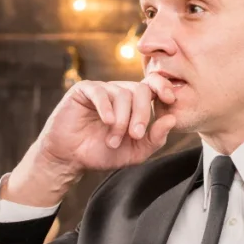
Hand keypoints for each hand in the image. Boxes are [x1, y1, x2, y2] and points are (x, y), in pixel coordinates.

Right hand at [3, 74, 178, 206]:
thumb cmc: (102, 153)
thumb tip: (171, 120)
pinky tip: (107, 122)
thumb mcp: (135, 152)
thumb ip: (155, 139)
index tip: (170, 100)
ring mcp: (102, 89)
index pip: (154, 85)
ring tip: (112, 141)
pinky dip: (107, 108)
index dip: (164, 88)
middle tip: (135, 135)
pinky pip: (101, 93)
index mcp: (135, 103)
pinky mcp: (84, 91)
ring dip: (121, 121)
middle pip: (141, 90)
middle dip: (142, 114)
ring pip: (122, 94)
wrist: (71, 158)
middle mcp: (120, 92)